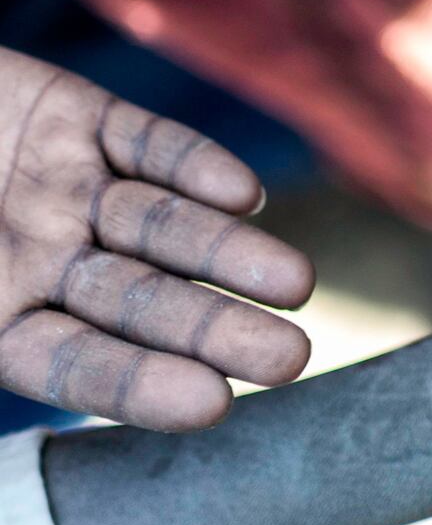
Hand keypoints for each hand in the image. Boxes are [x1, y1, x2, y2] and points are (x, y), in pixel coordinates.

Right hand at [0, 48, 311, 429]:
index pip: (77, 363)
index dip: (141, 384)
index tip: (214, 407)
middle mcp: (40, 261)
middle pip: (144, 302)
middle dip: (217, 330)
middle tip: (292, 359)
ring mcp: (65, 188)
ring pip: (164, 226)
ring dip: (230, 251)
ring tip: (296, 283)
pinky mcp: (79, 117)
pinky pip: (147, 144)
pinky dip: (194, 164)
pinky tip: (246, 192)